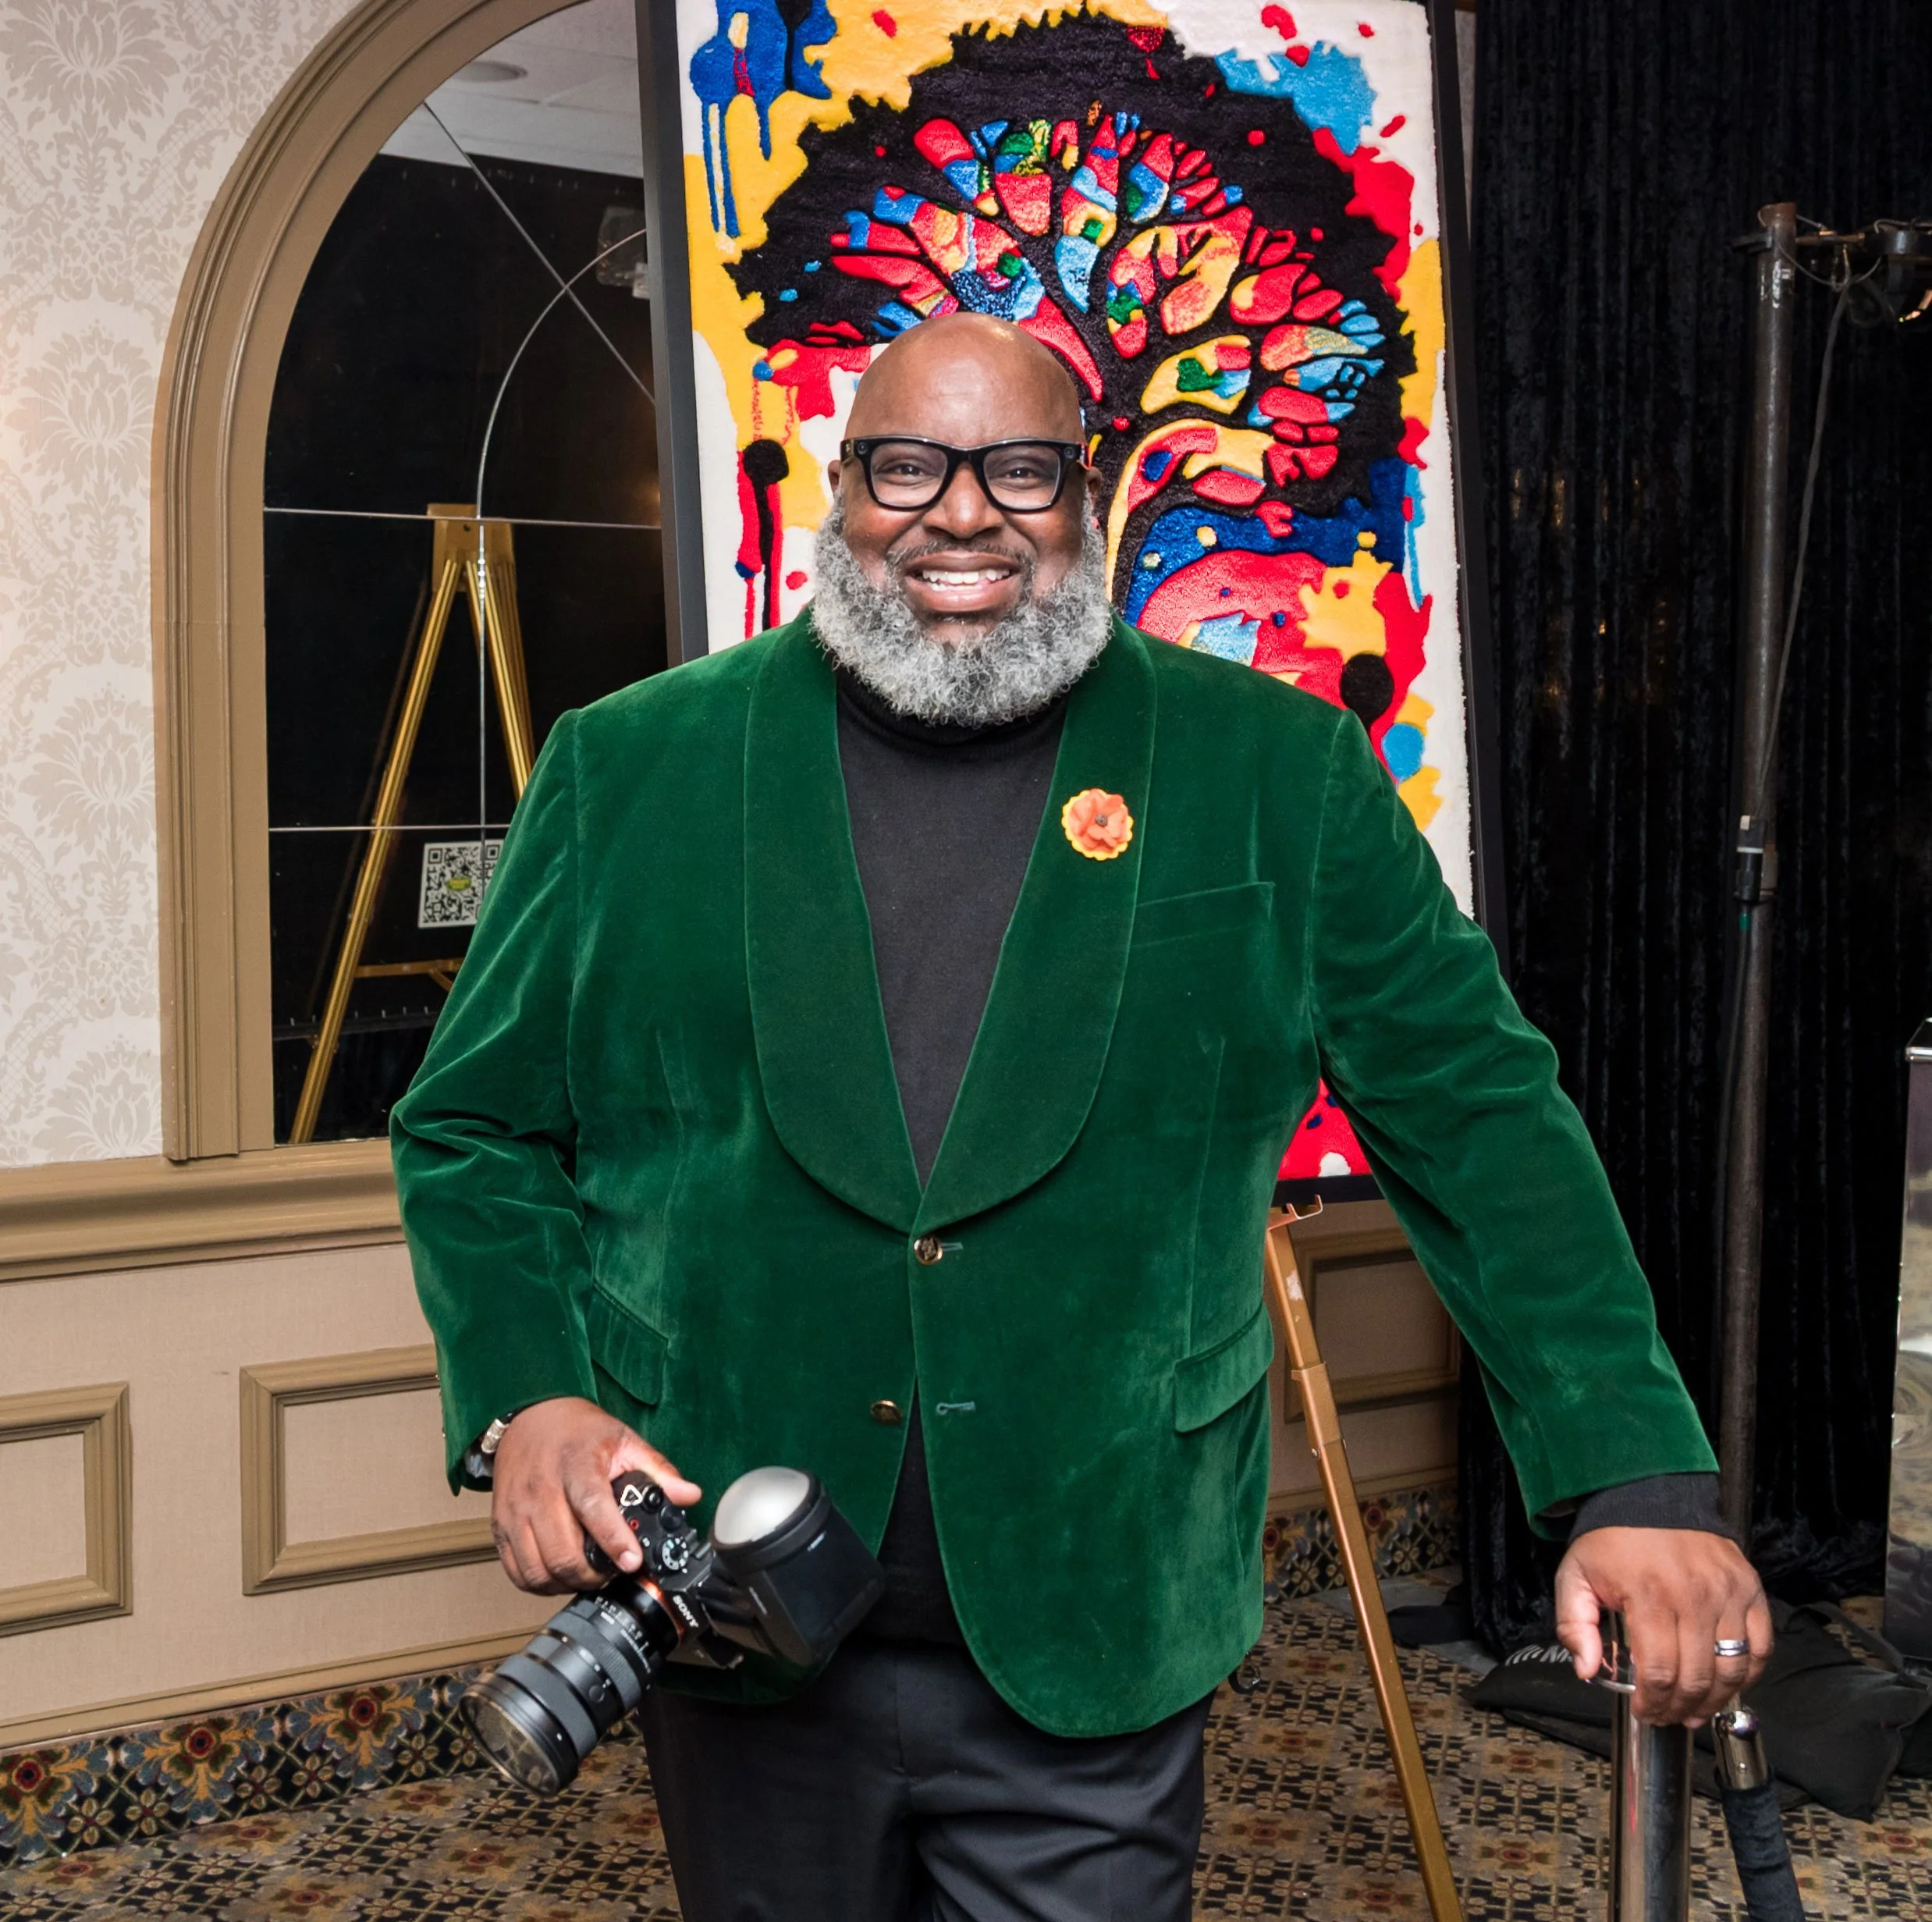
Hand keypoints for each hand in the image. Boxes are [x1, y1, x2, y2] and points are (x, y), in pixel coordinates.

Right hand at [488, 1396, 700, 1595]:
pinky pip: (517, 1572)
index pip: (592, 1506)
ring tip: (589, 1575)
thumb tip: (689, 1495)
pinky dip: (540, 1584)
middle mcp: (540, 1490)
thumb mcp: (623, 1440)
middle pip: (562, 1551)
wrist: (529, 1418)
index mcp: (575, 1465)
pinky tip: (560, 1575)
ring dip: (566, 1583)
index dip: (613, 1539)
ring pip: (538, 1569)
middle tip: (612, 1571)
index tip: (631, 1561)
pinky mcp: (500, 1526)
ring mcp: (515, 1511)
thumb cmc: (576, 1432)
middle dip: (592, 1574)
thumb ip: (657, 1470)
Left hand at [1554, 1527, 1771, 1726]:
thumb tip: (1586, 1670)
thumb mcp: (1575, 1576)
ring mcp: (1728, 1592)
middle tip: (1668, 1716)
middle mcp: (1695, 1596)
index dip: (1653, 1704)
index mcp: (1650, 1595)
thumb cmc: (1610, 1541)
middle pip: (1698, 1678)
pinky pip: (1761, 1645)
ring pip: (1733, 1669)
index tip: (1645, 1712)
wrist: (1648, 1495)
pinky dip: (1748, 1673)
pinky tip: (1727, 1684)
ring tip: (1696, 1710)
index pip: (1659, 1672)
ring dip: (1716, 1700)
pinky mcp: (1749, 1587)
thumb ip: (1574, 1625)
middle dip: (1681, 1708)